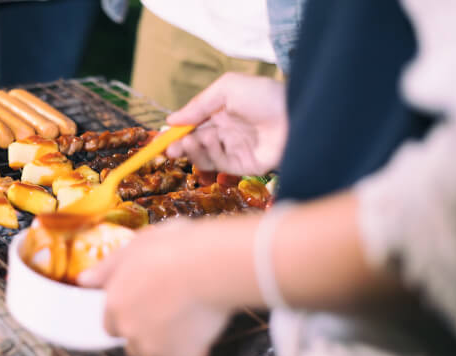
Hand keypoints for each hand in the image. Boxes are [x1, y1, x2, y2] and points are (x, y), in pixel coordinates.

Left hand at [78, 220, 230, 355]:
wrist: (208, 266)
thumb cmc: (176, 249)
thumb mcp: (135, 246)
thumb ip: (108, 267)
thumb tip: (84, 280)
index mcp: (116, 302)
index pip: (111, 326)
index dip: (128, 319)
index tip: (143, 312)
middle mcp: (130, 329)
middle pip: (132, 348)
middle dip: (147, 338)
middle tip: (166, 320)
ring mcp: (156, 347)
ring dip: (166, 354)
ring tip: (182, 334)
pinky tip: (199, 342)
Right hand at [166, 72, 287, 175]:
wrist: (296, 115)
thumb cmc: (264, 95)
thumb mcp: (227, 89)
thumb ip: (198, 104)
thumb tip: (170, 120)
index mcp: (222, 113)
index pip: (193, 125)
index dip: (176, 132)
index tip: (159, 138)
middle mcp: (227, 132)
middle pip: (196, 143)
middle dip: (180, 146)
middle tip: (168, 149)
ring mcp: (236, 149)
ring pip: (206, 155)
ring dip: (192, 152)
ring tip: (183, 146)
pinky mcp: (245, 166)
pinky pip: (221, 165)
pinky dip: (209, 158)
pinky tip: (206, 146)